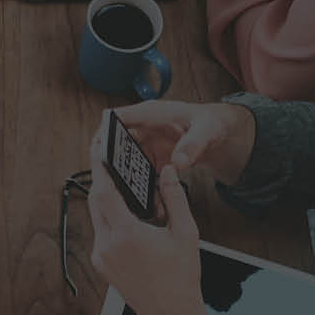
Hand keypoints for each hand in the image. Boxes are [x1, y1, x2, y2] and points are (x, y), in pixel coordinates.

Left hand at [88, 132, 227, 314]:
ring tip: (120, 182)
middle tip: (109, 159)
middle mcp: (108, 245)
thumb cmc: (181, 276)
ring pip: (96, 216)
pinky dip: (109, 217)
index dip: (100, 167)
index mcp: (127, 235)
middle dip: (102, 179)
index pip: (104, 192)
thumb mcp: (185, 233)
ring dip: (105, 198)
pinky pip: (101, 231)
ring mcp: (102, 256)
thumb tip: (168, 170)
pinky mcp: (101, 263)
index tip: (98, 148)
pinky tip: (126, 211)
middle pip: (96, 201)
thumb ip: (175, 197)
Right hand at [110, 100, 255, 184]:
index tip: (97, 148)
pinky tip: (144, 201)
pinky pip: (136, 172)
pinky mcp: (149, 158)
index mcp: (152, 113)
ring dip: (123, 177)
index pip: (118, 116)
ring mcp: (145, 143)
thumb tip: (178, 162)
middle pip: (115, 141)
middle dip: (110, 160)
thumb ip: (192, 145)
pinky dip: (137, 185)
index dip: (104, 131)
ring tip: (129, 195)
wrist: (216, 133)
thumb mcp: (206, 131)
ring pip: (124, 160)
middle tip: (110, 180)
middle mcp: (143, 127)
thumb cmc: (210, 123)